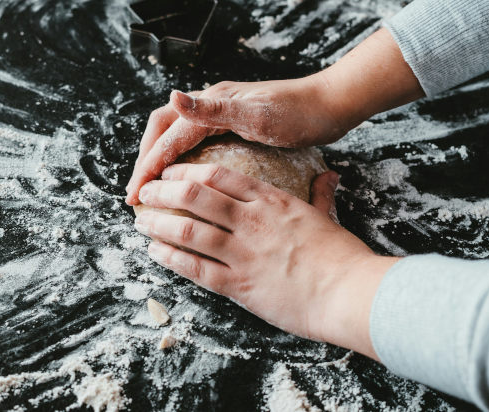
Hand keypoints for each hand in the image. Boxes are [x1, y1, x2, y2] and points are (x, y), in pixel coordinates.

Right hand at [125, 28, 422, 205]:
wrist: (332, 107)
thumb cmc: (300, 112)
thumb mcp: (258, 114)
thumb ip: (214, 108)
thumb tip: (173, 97)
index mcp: (213, 102)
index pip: (168, 135)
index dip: (149, 165)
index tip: (136, 195)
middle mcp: (212, 105)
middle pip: (163, 132)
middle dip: (146, 163)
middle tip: (135, 196)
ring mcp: (223, 115)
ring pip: (177, 137)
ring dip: (160, 161)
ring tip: (150, 190)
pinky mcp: (234, 126)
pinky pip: (196, 144)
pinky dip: (182, 162)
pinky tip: (185, 184)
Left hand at [133, 164, 399, 357]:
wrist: (349, 293)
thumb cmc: (342, 257)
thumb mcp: (328, 216)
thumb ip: (320, 194)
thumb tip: (328, 176)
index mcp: (271, 201)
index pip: (219, 175)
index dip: (187, 171)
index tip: (170, 172)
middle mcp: (251, 221)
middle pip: (193, 196)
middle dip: (162, 191)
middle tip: (145, 193)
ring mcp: (242, 253)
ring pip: (186, 229)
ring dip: (157, 223)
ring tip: (140, 221)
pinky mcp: (238, 285)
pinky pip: (193, 267)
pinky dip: (169, 257)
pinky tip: (154, 251)